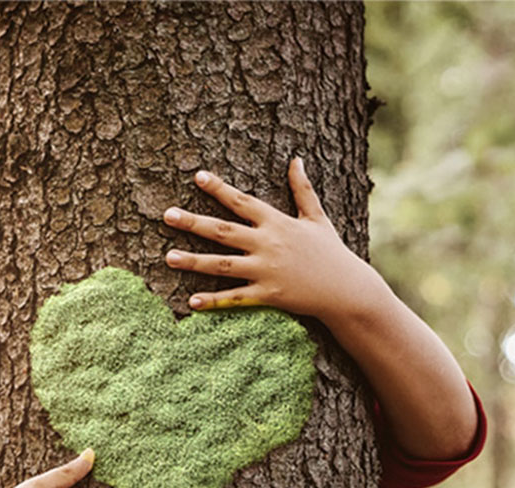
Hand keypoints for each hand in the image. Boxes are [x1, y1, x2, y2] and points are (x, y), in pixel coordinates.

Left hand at [162, 157, 386, 325]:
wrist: (347, 290)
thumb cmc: (331, 252)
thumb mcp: (317, 217)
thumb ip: (303, 189)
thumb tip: (296, 159)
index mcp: (277, 223)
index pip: (242, 202)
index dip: (219, 189)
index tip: (197, 176)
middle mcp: (268, 244)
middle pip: (223, 231)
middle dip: (193, 222)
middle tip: (167, 215)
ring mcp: (266, 271)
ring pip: (223, 265)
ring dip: (194, 261)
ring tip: (168, 257)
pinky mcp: (268, 295)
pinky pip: (236, 298)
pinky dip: (214, 300)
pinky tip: (192, 301)